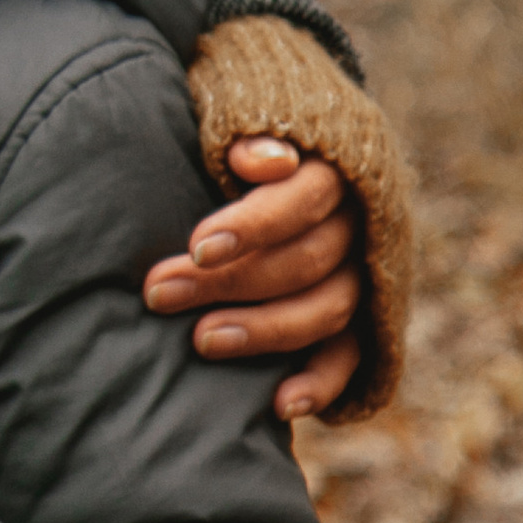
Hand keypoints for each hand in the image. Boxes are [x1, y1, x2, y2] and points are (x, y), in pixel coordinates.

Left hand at [143, 136, 363, 423]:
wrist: (289, 158)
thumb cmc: (242, 142)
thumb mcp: (242, 117)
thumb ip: (247, 132)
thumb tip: (253, 160)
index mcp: (335, 171)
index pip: (306, 199)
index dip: (255, 225)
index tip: (196, 246)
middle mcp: (358, 226)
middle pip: (307, 260)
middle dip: (231, 281)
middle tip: (159, 291)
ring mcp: (363, 276)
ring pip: (329, 309)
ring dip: (265, 331)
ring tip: (200, 340)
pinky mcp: (360, 319)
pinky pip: (350, 357)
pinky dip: (319, 383)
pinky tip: (278, 404)